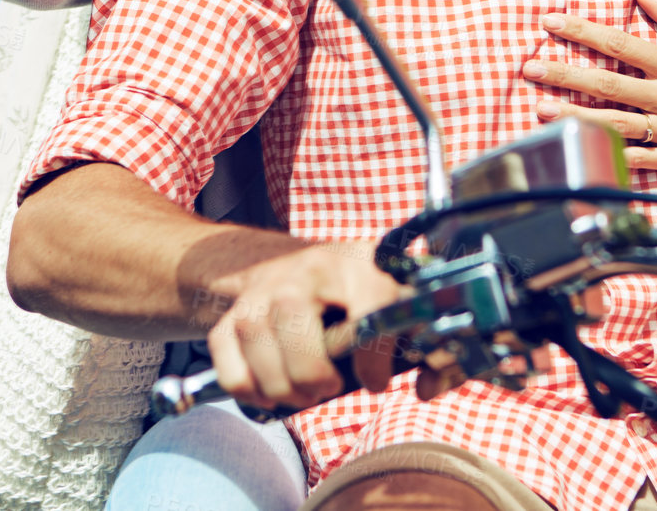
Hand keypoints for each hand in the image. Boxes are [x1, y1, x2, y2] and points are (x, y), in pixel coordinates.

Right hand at [204, 241, 404, 411]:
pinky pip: (227, 357)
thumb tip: (430, 386)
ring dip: (280, 385)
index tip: (375, 383)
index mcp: (357, 263)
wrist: (302, 264)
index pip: (367, 307)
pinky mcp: (234, 311)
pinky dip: (246, 386)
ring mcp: (264, 289)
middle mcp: (306, 270)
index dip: (372, 357)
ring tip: (302, 392)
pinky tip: (270, 390)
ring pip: (255, 340)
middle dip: (311, 375)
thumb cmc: (359, 294)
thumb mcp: (393, 302)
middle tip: (327, 387)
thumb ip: (422, 343)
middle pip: (293, 326)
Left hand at [524, 0, 656, 179]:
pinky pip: (636, 160)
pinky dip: (607, 155)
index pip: (621, 44)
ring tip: (540, 109)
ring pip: (614, 124)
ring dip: (574, 116)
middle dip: (564, 74)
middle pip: (608, 85)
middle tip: (529, 68)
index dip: (583, 31)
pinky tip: (580, 148)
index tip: (551, 22)